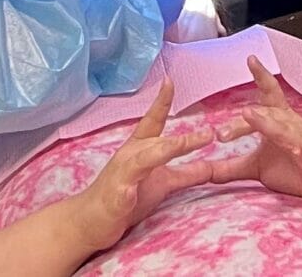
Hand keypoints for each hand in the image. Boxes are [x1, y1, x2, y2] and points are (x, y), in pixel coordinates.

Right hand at [75, 79, 212, 253]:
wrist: (89, 221)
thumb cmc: (127, 198)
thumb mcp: (162, 184)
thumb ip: (187, 174)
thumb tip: (212, 165)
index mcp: (140, 148)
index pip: (153, 121)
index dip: (162, 101)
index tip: (170, 80)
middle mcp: (131, 156)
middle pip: (159, 142)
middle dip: (183, 139)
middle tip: (209, 134)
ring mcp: (122, 175)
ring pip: (143, 160)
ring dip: (163, 152)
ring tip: (181, 146)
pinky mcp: (115, 198)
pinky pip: (122, 192)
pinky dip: (127, 191)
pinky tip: (130, 192)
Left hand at [210, 56, 301, 207]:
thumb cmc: (297, 171)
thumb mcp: (258, 169)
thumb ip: (231, 167)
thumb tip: (203, 169)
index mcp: (278, 121)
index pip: (269, 94)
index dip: (261, 76)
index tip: (250, 58)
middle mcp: (290, 123)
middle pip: (266, 114)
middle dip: (244, 121)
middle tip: (220, 134)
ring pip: (283, 126)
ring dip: (266, 122)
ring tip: (249, 115)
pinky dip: (296, 143)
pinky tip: (291, 143)